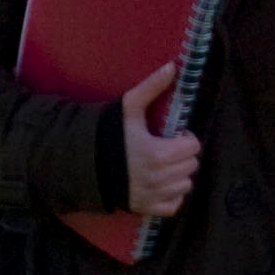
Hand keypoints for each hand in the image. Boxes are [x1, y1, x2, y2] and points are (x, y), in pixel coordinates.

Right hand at [121, 62, 201, 218]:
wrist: (81, 161)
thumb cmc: (108, 132)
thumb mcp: (128, 107)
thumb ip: (152, 87)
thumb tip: (173, 66)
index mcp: (158, 153)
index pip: (193, 147)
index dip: (186, 138)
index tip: (174, 134)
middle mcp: (158, 178)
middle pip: (191, 166)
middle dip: (184, 155)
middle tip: (169, 147)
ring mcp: (151, 196)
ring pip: (185, 186)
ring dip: (179, 174)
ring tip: (165, 165)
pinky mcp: (144, 208)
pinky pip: (174, 206)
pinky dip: (172, 196)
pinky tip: (161, 183)